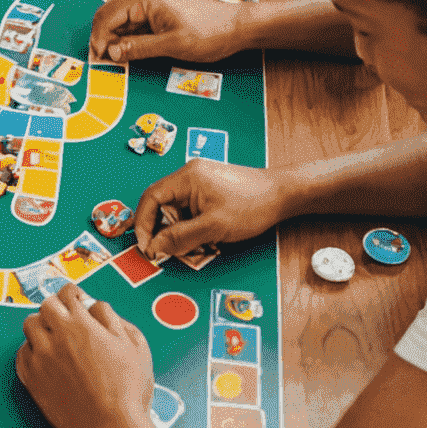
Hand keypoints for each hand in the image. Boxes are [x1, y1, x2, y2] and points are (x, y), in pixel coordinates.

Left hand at [16, 286, 154, 427]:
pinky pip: (21, 354)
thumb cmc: (127, 391)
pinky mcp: (32, 379)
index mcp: (81, 325)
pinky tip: (44, 357)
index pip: (67, 293)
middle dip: (57, 307)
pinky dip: (31, 351)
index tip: (76, 298)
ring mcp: (41, 358)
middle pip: (45, 306)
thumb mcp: (133, 346)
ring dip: (41, 327)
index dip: (73, 293)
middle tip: (66, 318)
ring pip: (29, 327)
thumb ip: (112, 319)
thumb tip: (96, 307)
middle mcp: (56, 337)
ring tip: (54, 337)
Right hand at [90, 0, 249, 64]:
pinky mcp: (157, 8)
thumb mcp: (172, 45)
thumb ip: (138, 48)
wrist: (236, 26)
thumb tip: (111, 52)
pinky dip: (124, 33)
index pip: (108, 16)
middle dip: (101, 35)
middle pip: (109, 12)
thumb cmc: (210, 32)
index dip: (99, 38)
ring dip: (111, 34)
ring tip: (112, 55)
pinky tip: (126, 47)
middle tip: (100, 59)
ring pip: (118, 15)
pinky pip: (132, 19)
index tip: (98, 59)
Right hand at [133, 161, 292, 259]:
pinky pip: (190, 210)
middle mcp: (189, 176)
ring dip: (180, 231)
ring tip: (193, 247)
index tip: (145, 245)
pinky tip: (205, 239)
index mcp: (186, 178)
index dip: (143, 223)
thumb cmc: (252, 205)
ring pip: (177, 210)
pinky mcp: (210, 190)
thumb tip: (154, 247)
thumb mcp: (213, 227)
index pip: (150, 197)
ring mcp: (200, 182)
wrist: (284, 194)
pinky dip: (192, 226)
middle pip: (162, 204)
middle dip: (162, 230)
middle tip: (166, 251)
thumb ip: (180, 237)